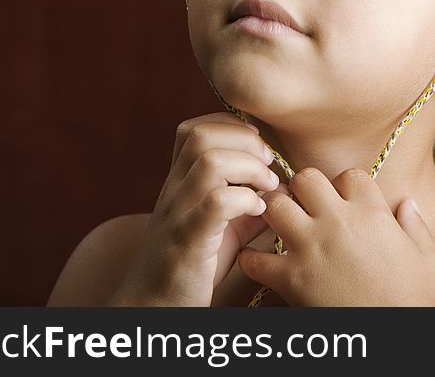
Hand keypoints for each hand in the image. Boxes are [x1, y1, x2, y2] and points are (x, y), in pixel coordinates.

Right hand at [107, 112, 285, 305]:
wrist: (153, 308)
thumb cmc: (191, 265)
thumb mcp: (222, 227)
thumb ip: (247, 202)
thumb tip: (282, 186)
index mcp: (179, 182)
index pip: (193, 129)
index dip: (230, 126)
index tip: (257, 145)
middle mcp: (174, 191)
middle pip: (200, 135)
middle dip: (244, 140)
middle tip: (268, 164)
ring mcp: (178, 213)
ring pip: (209, 162)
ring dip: (249, 167)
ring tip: (266, 187)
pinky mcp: (188, 240)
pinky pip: (216, 203)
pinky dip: (245, 200)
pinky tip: (258, 213)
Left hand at [237, 167, 434, 305]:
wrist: (393, 336)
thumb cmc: (412, 299)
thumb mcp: (426, 259)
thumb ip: (415, 225)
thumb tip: (408, 203)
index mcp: (371, 213)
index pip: (349, 175)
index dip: (344, 184)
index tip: (343, 199)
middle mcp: (337, 223)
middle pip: (306, 178)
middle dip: (303, 188)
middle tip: (305, 204)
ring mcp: (310, 248)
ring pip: (276, 206)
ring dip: (276, 213)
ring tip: (281, 224)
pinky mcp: (290, 279)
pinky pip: (256, 259)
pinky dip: (253, 260)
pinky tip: (260, 263)